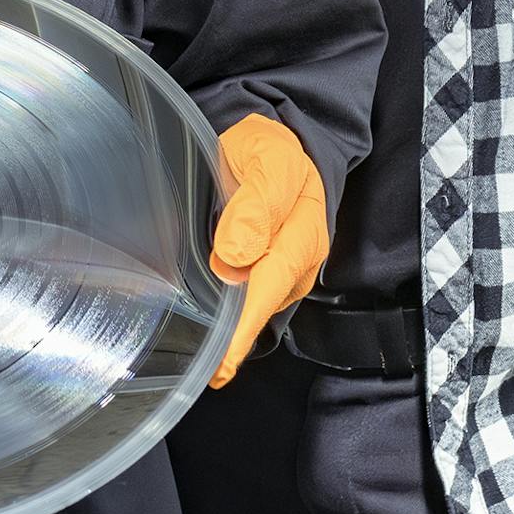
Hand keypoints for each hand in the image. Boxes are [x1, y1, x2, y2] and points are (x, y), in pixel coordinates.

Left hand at [205, 113, 329, 387]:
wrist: (277, 138)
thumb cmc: (270, 148)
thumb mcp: (267, 160)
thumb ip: (256, 205)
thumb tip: (235, 257)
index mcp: (302, 234)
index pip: (270, 286)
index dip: (246, 325)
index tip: (225, 359)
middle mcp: (297, 257)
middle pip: (266, 304)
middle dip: (240, 342)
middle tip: (213, 375)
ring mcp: (285, 264)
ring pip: (260, 303)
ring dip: (236, 331)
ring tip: (211, 364)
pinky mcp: (270, 263)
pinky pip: (254, 293)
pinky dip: (236, 314)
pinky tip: (217, 330)